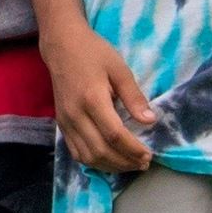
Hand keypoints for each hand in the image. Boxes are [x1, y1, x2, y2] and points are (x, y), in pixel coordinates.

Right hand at [42, 25, 155, 173]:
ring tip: (130, 165)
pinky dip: (94, 162)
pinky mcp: (61, 125)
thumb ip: (134, 96)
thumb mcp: (119, 69)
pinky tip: (110, 161)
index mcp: (92, 99)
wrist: (62, 46)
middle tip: (144, 163)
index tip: (149, 154)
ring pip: (87, 156)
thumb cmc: (94, 53)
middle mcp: (75, 115)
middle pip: (100, 150)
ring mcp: (65, 122)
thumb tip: (150, 120)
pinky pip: (76, 152)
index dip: (132, 149)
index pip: (114, 134)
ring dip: (110, 166)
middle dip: (124, 162)